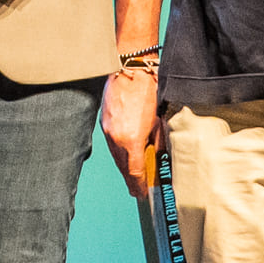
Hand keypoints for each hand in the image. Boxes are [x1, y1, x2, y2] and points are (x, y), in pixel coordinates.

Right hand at [100, 67, 164, 191]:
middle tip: (136, 190)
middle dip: (130, 180)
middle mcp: (116, 138)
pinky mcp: (104, 122)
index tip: (140, 193)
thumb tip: (158, 153)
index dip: (138, 184)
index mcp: (131, 140)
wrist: (131, 69)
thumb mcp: (159, 120)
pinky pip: (111, 144)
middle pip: (122, 167)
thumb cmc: (149, 90)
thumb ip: (158, 141)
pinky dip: (118, 152)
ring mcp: (107, 130)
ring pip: (115, 156)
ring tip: (131, 175)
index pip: (134, 170)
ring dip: (124, 166)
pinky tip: (125, 154)